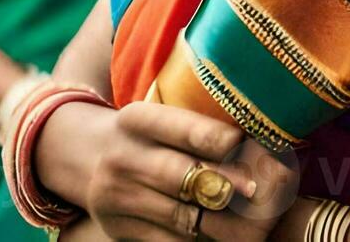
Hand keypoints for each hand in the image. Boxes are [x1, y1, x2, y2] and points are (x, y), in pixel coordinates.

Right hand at [78, 101, 294, 240]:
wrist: (84, 156)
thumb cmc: (145, 135)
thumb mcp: (160, 119)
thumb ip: (201, 130)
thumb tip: (264, 148)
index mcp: (136, 120)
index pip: (183, 128)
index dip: (220, 140)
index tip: (251, 147)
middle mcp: (123, 158)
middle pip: (183, 176)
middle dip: (227, 184)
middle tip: (259, 190)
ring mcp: (118, 199)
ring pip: (183, 218)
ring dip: (226, 223)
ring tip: (259, 222)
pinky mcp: (120, 230)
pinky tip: (229, 236)